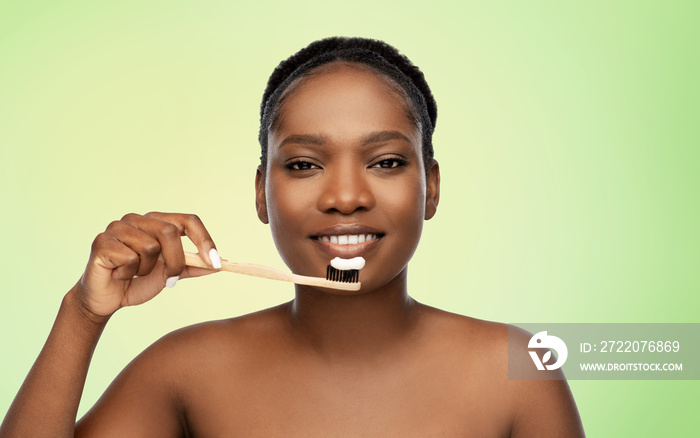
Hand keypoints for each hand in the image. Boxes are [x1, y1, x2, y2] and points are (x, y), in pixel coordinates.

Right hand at [76, 212, 221, 317]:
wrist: (106, 299)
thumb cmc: (137, 282)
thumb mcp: (171, 275)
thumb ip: (192, 267)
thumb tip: (218, 264)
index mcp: (156, 222)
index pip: (188, 220)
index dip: (204, 239)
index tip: (216, 263)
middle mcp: (136, 219)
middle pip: (170, 232)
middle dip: (176, 261)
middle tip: (170, 280)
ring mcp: (117, 227)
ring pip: (150, 247)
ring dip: (147, 270)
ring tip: (135, 274)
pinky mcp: (102, 242)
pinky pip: (130, 258)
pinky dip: (129, 273)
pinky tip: (120, 274)